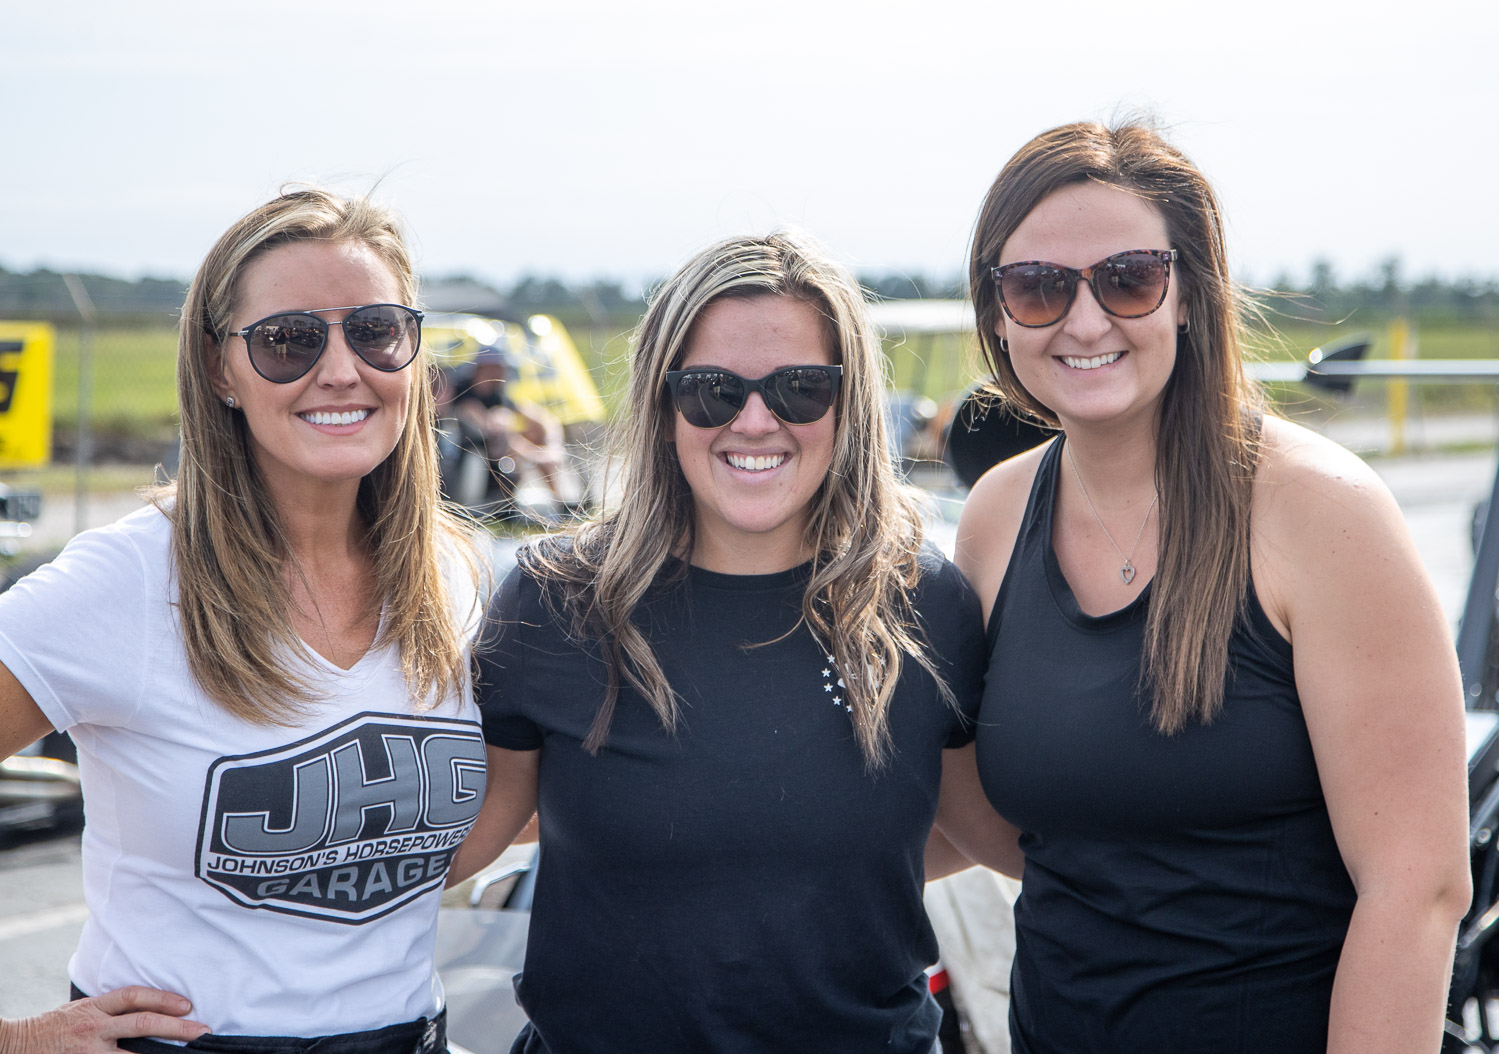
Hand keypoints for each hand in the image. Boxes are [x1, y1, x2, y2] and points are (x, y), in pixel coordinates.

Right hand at [0, 987, 209, 1053]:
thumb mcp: (79, 1011)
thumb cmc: (52, 1028)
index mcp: (92, 1008)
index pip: (133, 996)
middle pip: (141, 1022)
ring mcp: (88, 1052)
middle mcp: (92, 1028)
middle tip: (203, 1031)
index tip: (188, 1005)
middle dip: (177, 1027)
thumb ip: (108, 1011)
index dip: (163, 998)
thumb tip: (147, 1011)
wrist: (14, 1046)